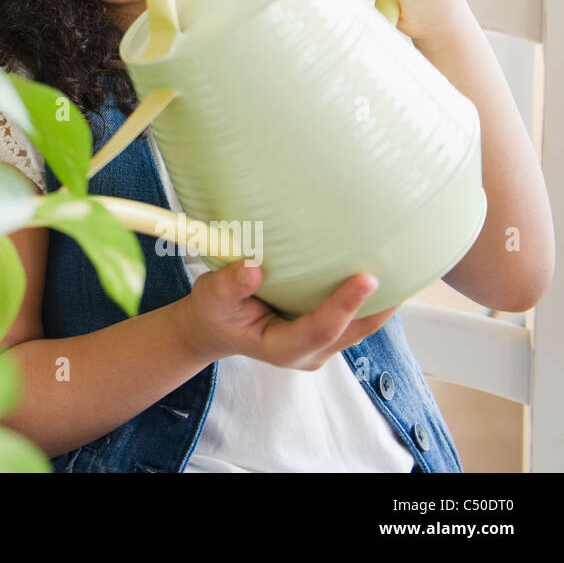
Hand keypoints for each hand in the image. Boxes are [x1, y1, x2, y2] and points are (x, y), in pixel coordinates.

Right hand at [178, 262, 399, 368]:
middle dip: (381, 304)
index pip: (321, 328)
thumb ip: (230, 286)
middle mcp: (310, 351)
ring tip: (403, 264)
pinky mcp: (326, 331)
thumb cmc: (215, 312)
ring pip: (362, 325)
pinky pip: (356, 317)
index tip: (367, 277)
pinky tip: (379, 268)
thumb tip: (253, 268)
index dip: (345, 304)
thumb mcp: (212, 298)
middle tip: (405, 267)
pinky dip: (370, 296)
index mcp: (283, 348)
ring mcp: (321, 344)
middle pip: (356, 330)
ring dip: (382, 300)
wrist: (216, 328)